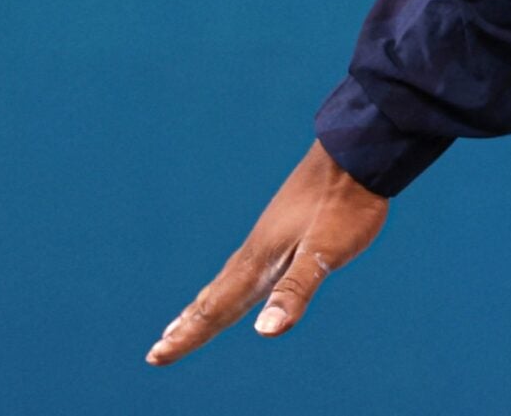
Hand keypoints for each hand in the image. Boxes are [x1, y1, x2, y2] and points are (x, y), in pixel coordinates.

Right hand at [145, 140, 389, 365]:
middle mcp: (254, 253)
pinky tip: (239, 278)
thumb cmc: (344, 206)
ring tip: (184, 320)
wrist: (355, 154)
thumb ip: (295, 290)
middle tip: (157, 350)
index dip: (187, 337)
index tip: (155, 357)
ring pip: (226, 280)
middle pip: (213, 298)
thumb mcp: (324, 253)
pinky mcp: (282, 227)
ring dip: (203, 305)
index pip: (215, 310)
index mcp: (258, 264)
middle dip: (187, 326)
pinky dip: (229, 282)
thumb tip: (265, 331)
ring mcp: (267, 238)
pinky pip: (244, 264)